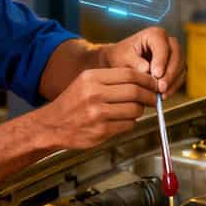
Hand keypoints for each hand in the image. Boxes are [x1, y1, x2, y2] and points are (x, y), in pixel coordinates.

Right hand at [32, 68, 158, 149]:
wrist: (52, 125)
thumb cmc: (72, 103)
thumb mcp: (86, 82)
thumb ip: (111, 80)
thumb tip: (142, 81)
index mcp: (92, 78)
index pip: (130, 75)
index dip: (147, 80)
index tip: (154, 84)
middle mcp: (94, 94)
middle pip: (135, 91)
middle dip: (149, 95)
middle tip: (154, 98)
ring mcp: (97, 113)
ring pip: (134, 109)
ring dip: (140, 111)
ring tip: (135, 110)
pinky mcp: (101, 131)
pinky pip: (127, 125)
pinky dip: (130, 123)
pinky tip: (123, 120)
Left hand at [100, 27, 184, 95]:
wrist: (123, 62)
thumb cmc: (122, 57)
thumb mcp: (123, 57)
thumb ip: (134, 62)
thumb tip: (146, 69)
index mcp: (155, 34)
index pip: (162, 46)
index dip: (161, 60)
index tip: (156, 74)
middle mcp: (168, 42)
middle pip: (176, 55)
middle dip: (169, 73)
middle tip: (160, 87)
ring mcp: (175, 54)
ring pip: (180, 67)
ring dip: (172, 82)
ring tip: (161, 94)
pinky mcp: (177, 67)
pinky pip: (180, 76)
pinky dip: (173, 87)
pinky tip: (164, 96)